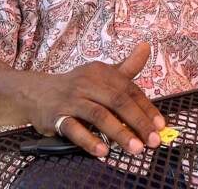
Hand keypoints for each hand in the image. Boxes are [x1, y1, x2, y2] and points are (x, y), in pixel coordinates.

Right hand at [28, 43, 164, 157]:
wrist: (36, 92)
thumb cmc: (77, 86)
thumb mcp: (101, 74)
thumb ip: (126, 66)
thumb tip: (147, 47)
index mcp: (102, 72)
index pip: (130, 90)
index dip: (147, 108)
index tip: (160, 126)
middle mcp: (88, 83)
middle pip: (118, 101)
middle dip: (138, 122)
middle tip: (152, 140)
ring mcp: (71, 100)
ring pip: (99, 115)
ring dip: (119, 133)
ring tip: (135, 148)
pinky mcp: (56, 116)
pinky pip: (74, 129)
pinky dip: (89, 140)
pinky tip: (103, 151)